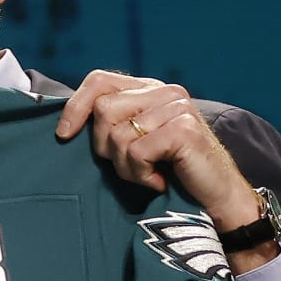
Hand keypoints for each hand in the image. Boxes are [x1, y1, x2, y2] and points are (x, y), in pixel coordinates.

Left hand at [55, 69, 275, 269]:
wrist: (216, 200)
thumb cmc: (171, 174)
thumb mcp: (135, 143)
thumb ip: (112, 124)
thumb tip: (65, 124)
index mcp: (149, 89)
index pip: (99, 80)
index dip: (75, 107)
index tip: (64, 135)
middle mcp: (164, 91)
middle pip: (103, 110)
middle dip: (106, 148)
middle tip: (131, 166)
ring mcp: (177, 107)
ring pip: (118, 134)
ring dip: (126, 167)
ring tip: (148, 174)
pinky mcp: (184, 128)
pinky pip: (137, 151)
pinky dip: (141, 174)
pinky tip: (159, 180)